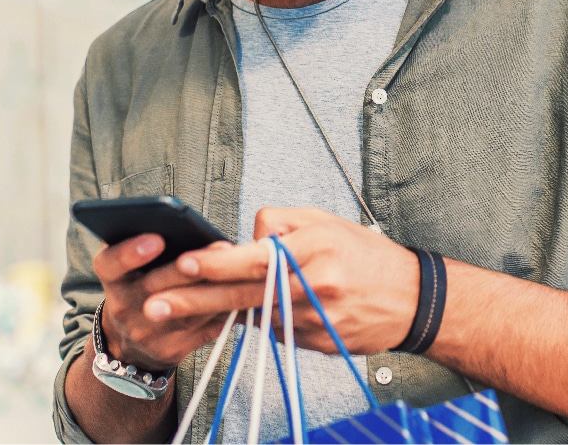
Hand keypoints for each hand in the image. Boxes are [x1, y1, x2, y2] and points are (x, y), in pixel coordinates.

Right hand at [92, 234, 259, 369]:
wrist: (131, 336)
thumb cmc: (140, 282)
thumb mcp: (132, 262)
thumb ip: (147, 240)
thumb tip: (182, 220)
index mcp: (113, 278)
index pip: (111, 264)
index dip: (131, 252)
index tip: (157, 239)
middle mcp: (123, 308)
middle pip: (156, 289)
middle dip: (190, 269)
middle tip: (222, 248)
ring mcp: (146, 334)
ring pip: (187, 313)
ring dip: (217, 290)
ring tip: (242, 268)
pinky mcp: (171, 350)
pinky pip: (205, 330)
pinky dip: (227, 310)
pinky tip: (246, 293)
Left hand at [142, 208, 419, 354]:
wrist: (414, 299)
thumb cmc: (367, 254)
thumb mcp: (326, 222)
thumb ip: (281, 225)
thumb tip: (243, 238)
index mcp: (313, 251)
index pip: (255, 258)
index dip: (217, 263)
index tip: (184, 263)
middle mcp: (313, 288)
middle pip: (243, 296)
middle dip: (193, 301)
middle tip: (153, 304)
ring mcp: (314, 322)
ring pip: (255, 315)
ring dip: (222, 311)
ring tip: (177, 307)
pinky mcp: (316, 344)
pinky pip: (275, 331)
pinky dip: (263, 319)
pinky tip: (261, 309)